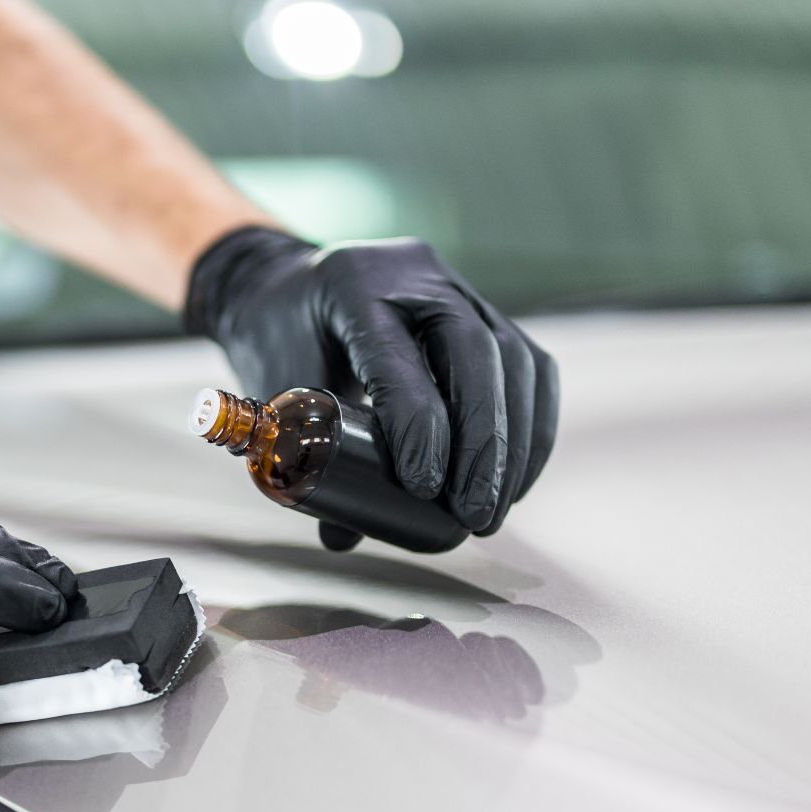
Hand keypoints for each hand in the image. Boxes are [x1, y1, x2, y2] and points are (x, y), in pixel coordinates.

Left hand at [185, 227, 558, 545]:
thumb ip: (308, 453)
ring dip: (515, 443)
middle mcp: (417, 275)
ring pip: (514, 358)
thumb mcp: (280, 385)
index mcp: (354, 283)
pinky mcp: (487, 311)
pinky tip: (514, 478)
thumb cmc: (279, 334)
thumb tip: (342, 536)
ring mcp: (459, 287)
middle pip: (474, 352)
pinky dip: (530, 426)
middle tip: (473, 513)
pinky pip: (529, 366)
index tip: (424, 489)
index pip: (398, 355)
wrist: (289, 286)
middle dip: (483, 443)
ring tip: (494, 509)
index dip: (420, 423)